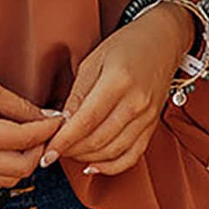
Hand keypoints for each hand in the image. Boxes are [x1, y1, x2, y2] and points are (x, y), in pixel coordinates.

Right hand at [0, 67, 64, 187]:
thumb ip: (21, 108)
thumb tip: (49, 120)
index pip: (24, 140)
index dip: (47, 130)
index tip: (59, 119)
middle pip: (22, 168)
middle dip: (40, 149)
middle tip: (46, 130)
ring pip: (11, 179)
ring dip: (26, 161)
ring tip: (29, 139)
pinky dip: (9, 168)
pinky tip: (12, 149)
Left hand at [38, 2, 194, 175]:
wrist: (162, 42)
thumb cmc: (125, 46)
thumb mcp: (92, 61)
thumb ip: (78, 94)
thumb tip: (61, 123)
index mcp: (118, 81)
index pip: (86, 121)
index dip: (63, 141)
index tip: (46, 153)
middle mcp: (136, 103)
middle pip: (98, 140)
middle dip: (71, 151)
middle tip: (52, 150)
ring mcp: (147, 117)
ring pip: (113, 151)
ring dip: (86, 158)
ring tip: (68, 153)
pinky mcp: (152, 126)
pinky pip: (132, 155)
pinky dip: (111, 166)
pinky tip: (93, 166)